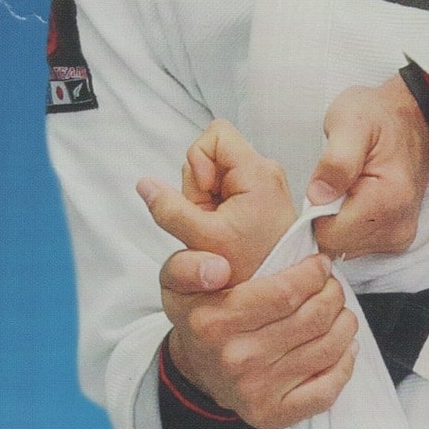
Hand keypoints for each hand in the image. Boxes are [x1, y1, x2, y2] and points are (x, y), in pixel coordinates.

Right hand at [136, 119, 299, 288]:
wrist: (283, 294)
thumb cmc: (253, 269)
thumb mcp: (203, 240)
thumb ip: (169, 210)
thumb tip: (145, 184)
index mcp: (257, 172)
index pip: (215, 133)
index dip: (199, 162)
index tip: (206, 195)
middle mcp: (264, 171)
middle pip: (211, 155)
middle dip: (200, 188)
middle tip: (212, 221)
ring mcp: (262, 184)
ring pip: (214, 175)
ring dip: (207, 202)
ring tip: (220, 229)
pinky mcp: (258, 196)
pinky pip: (224, 190)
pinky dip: (217, 209)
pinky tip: (226, 231)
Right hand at [139, 126, 353, 428]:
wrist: (198, 369)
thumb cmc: (200, 312)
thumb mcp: (177, 279)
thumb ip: (188, 260)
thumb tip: (215, 264)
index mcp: (213, 321)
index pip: (285, 292)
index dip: (312, 272)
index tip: (319, 263)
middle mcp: (236, 359)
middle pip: (312, 317)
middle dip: (331, 292)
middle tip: (330, 283)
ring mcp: (257, 390)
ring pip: (327, 346)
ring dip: (343, 320)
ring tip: (335, 306)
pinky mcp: (275, 413)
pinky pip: (328, 388)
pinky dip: (344, 362)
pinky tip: (340, 343)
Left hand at [304, 74, 428, 259]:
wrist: (413, 118)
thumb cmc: (379, 117)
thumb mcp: (350, 123)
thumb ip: (335, 161)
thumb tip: (318, 196)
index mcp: (387, 202)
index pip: (329, 236)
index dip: (315, 213)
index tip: (323, 185)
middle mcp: (397, 227)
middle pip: (337, 246)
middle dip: (325, 218)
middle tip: (335, 184)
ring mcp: (398, 236)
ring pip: (344, 248)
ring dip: (337, 222)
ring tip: (347, 188)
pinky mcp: (395, 239)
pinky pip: (356, 244)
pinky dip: (348, 225)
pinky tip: (355, 199)